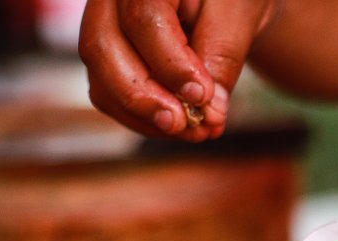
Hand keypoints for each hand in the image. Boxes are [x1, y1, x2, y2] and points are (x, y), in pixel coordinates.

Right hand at [79, 0, 281, 140]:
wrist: (220, 1)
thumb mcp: (237, 16)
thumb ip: (222, 57)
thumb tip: (209, 114)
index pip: (144, 20)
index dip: (171, 64)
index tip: (202, 96)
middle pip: (102, 49)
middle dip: (144, 97)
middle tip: (185, 124)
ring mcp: (100, 27)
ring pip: (100, 78)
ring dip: (144, 116)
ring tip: (191, 131)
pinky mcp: (106, 58)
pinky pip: (107, 94)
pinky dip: (140, 118)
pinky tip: (176, 126)